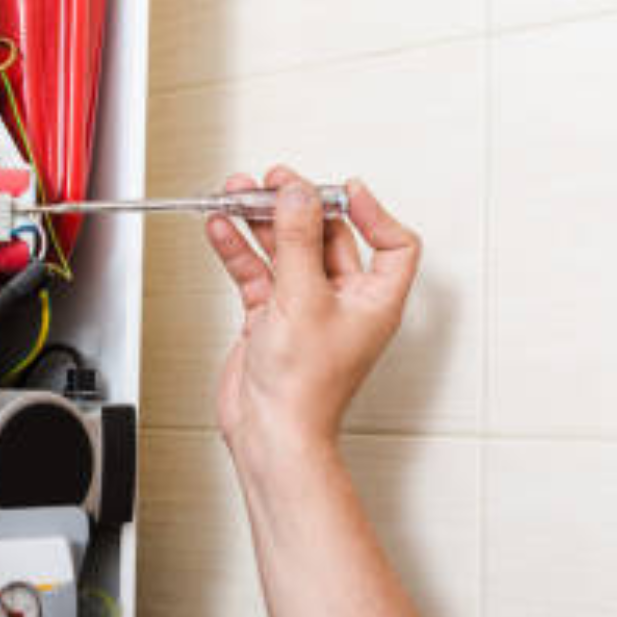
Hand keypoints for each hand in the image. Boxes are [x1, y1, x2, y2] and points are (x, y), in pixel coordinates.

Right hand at [207, 167, 419, 458]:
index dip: (374, 213)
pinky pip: (257, 272)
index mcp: (376, 300)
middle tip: (274, 183)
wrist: (270, 433)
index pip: (393, 244)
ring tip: (238, 194)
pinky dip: (240, 249)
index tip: (343, 191)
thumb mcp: (304, 298)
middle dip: (299, 206)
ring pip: (287, 249)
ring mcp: (306, 308)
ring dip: (262, 221)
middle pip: (329, 237)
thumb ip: (299, 240)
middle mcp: (344, 302)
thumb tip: (298, 195)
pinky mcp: (271, 318)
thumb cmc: (305, 389)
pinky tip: (223, 228)